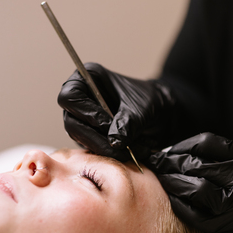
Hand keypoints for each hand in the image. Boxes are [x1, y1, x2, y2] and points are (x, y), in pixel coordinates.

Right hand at [58, 63, 178, 159]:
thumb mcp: (141, 109)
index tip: (107, 124)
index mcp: (88, 78)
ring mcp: (84, 118)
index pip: (70, 97)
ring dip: (106, 149)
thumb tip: (113, 141)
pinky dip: (111, 153)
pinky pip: (93, 149)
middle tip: (120, 147)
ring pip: (81, 139)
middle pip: (72, 122)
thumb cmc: (150, 100)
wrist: (162, 113)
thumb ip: (127, 123)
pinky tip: (129, 153)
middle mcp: (81, 98)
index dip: (87, 113)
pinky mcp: (90, 136)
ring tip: (131, 150)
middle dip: (96, 138)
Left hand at [147, 132, 232, 232]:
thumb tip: (177, 151)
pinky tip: (171, 198)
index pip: (206, 144)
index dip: (182, 145)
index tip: (169, 149)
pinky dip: (178, 203)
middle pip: (196, 165)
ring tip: (162, 178)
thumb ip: (219, 157)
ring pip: (193, 188)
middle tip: (157, 162)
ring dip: (172, 182)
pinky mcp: (221, 227)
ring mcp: (232, 207)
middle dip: (171, 162)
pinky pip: (191, 213)